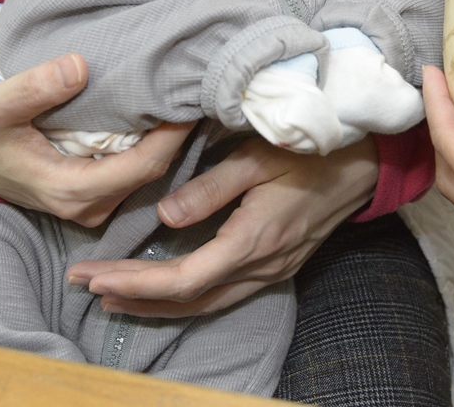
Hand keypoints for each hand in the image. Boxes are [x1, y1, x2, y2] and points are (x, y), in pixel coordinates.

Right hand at [0, 53, 192, 225]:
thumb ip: (34, 88)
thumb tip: (79, 65)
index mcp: (71, 190)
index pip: (143, 166)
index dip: (173, 136)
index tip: (191, 99)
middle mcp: (89, 207)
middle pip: (154, 173)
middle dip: (179, 136)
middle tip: (200, 92)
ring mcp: (94, 207)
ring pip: (149, 177)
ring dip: (169, 142)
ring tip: (186, 100)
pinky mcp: (96, 198)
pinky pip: (136, 175)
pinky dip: (153, 148)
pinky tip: (163, 118)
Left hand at [64, 135, 378, 316]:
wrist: (368, 163)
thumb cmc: (312, 150)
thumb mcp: (257, 157)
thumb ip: (210, 188)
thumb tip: (165, 218)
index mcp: (255, 239)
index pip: (185, 278)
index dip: (137, 283)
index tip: (95, 277)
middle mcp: (264, 265)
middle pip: (190, 299)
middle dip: (135, 295)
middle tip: (85, 285)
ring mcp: (273, 270)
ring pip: (207, 303)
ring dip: (158, 302)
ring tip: (112, 294)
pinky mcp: (278, 265)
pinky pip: (224, 294)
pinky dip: (187, 296)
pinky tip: (163, 290)